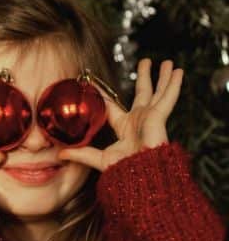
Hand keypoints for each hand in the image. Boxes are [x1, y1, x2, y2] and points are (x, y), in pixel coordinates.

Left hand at [57, 58, 182, 171]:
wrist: (141, 177)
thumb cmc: (123, 172)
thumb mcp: (99, 159)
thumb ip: (81, 155)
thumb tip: (60, 154)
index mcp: (125, 128)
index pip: (112, 106)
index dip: (103, 95)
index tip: (93, 83)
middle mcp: (139, 120)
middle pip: (143, 92)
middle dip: (146, 77)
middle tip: (146, 62)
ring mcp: (150, 118)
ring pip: (158, 92)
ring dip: (164, 76)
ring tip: (169, 62)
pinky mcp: (159, 118)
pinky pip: (168, 98)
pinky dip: (174, 84)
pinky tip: (179, 72)